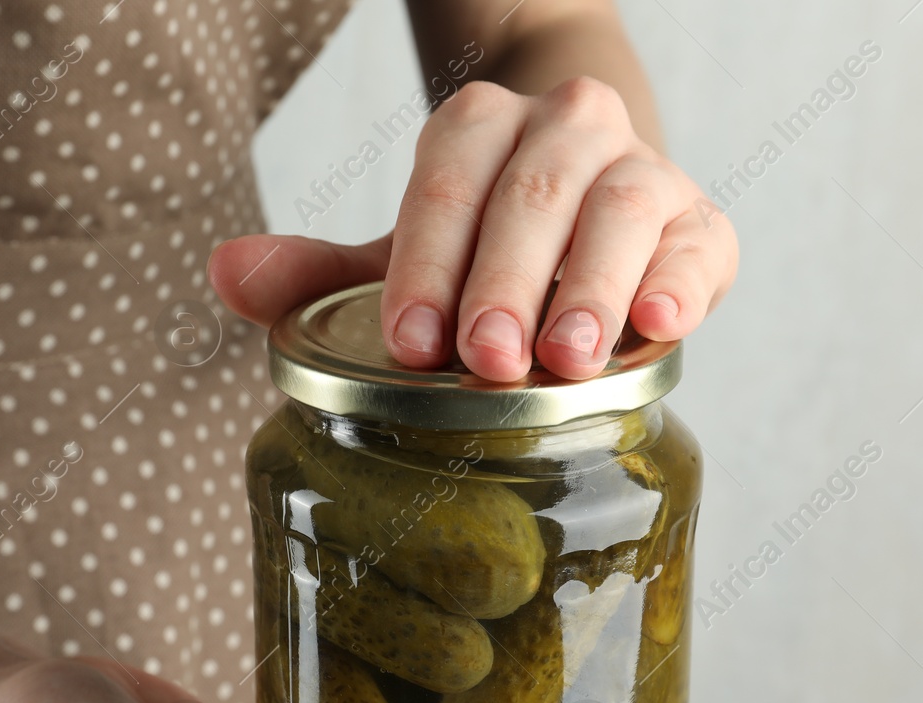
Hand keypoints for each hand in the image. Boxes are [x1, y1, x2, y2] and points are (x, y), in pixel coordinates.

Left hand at [210, 77, 736, 382]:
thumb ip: (321, 272)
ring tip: (567, 358)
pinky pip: (698, 245)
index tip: (409, 341)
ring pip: (620, 210)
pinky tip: (658, 325)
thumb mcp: (406, 253)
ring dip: (591, 285)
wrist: (590, 210)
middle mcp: (566, 128)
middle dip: (505, 279)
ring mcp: (641, 170)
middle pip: (531, 195)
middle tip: (483, 358)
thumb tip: (222, 275)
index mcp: (481, 125)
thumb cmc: (487, 245)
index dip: (425, 260)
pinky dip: (680, 282)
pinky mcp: (699, 224)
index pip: (445, 179)